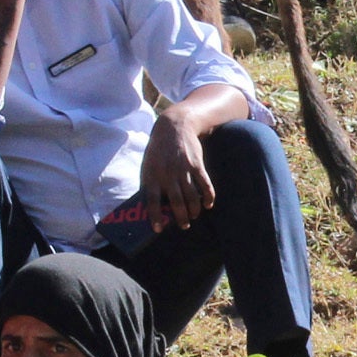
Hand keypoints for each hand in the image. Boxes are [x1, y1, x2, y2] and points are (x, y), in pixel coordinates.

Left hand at [139, 111, 216, 230]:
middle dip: (181, 217)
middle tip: (184, 225)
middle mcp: (167, 174)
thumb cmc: (158, 151)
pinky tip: (208, 204)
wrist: (174, 127)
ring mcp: (183, 169)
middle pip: (176, 202)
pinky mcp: (197, 165)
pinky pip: (205, 185)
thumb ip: (149, 184)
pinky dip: (208, 197)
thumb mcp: (148, 165)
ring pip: (191, 196)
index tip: (158, 229)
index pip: (152, 201)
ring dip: (194, 210)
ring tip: (194, 216)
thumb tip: (150, 207)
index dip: (154, 216)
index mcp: (152, 175)